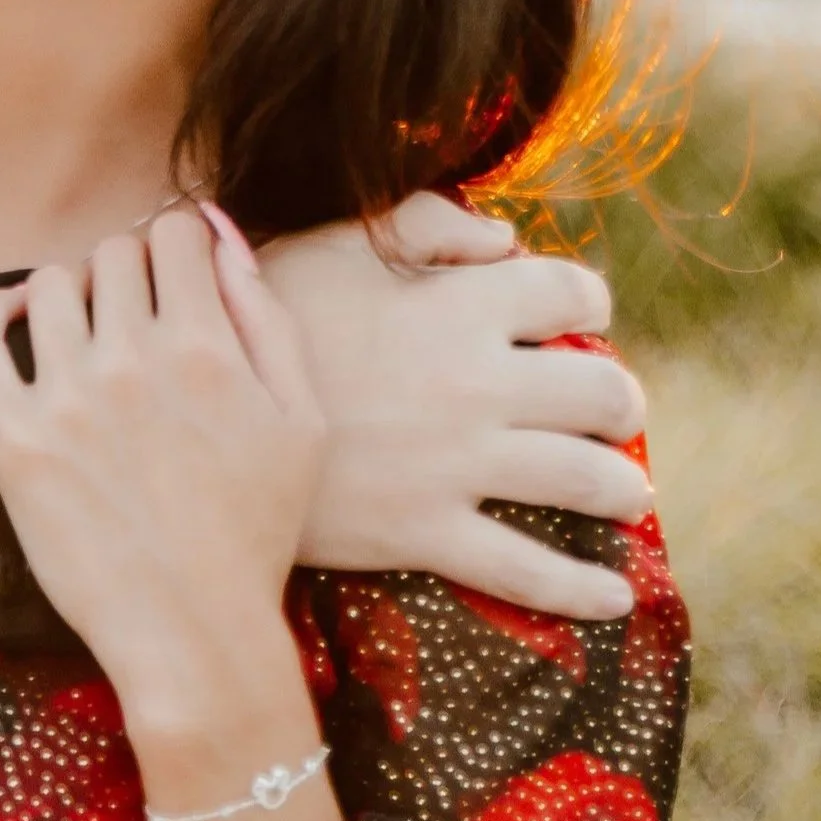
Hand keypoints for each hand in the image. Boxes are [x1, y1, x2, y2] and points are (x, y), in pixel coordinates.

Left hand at [0, 207, 324, 732]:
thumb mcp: (301, 420)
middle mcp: (131, 361)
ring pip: (49, 286)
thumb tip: (222, 234)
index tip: (174, 275)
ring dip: (70, 293)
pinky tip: (10, 321)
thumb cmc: (256, 532)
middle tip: (134, 313)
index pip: (174, 233)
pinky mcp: (13, 440)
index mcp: (205, 349)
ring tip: (84, 331)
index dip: (177, 245)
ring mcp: (65, 398)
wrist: (194, 632)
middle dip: (128, 270)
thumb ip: (267, 316)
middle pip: (112, 254)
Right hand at [259, 192, 649, 619]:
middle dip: (620, 403)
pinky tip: (614, 597)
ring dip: (620, 486)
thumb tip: (505, 240)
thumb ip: (423, 223)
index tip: (578, 317)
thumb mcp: (332, 244)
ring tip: (626, 490)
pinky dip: (582, 591)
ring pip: (584, 480)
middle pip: (601, 393)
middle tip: (614, 411)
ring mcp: (458, 464)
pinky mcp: (427, 531)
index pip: (570, 294)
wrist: (195, 413)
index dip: (585, 303)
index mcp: (456, 307)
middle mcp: (477, 384)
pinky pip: (527, 573)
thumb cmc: (263, 314)